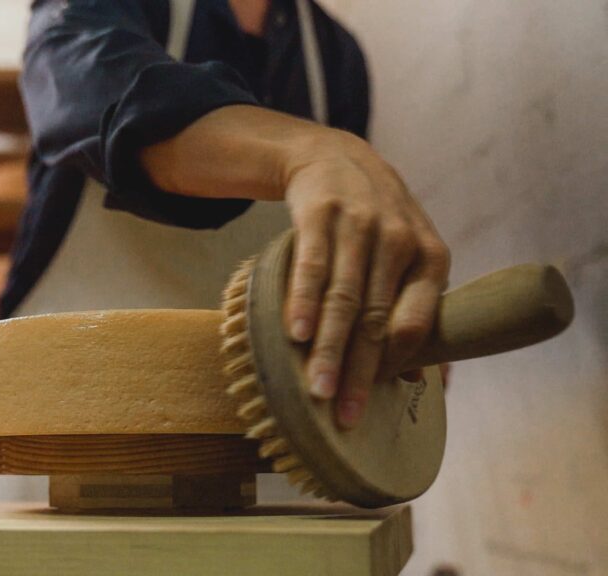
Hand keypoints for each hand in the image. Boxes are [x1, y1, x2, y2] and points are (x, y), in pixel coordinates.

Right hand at [138, 106, 448, 429]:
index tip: (370, 402)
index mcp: (431, 259)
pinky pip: (312, 265)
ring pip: (344, 299)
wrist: (337, 158)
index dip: (393, 365)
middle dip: (358, 371)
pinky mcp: (321, 214)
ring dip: (328, 348)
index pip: (415, 324)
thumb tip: (419, 382)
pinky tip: (295, 334)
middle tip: (341, 414)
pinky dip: (303, 302)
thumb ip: (413, 312)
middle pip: (376, 319)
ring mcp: (360, 225)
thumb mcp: (408, 258)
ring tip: (315, 389)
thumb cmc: (377, 225)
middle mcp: (401, 240)